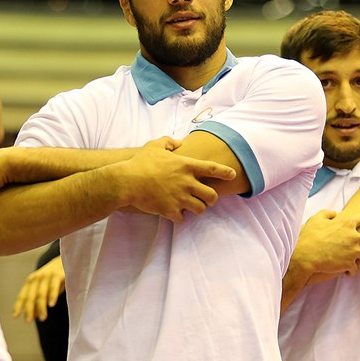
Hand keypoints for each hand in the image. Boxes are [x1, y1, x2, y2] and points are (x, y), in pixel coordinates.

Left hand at [13, 256, 64, 322]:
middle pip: (31, 296)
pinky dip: (52, 295)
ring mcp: (47, 275)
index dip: (19, 306)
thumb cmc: (55, 277)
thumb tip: (34, 317)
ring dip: (40, 306)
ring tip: (42, 318)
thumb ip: (39, 300)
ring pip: (41, 293)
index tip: (15, 316)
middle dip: (29, 309)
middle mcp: (37, 278)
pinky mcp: (58, 274)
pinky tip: (51, 304)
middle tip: (28, 321)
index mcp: (31, 281)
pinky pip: (53, 286)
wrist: (68, 258)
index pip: (23, 295)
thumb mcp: (45, 288)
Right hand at [116, 140, 236, 223]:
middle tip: (206, 199)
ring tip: (191, 207)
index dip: (225, 172)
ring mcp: (180, 198)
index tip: (232, 175)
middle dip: (211, 198)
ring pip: (200, 209)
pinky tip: (175, 213)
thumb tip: (178, 143)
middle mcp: (187, 182)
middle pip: (212, 195)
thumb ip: (169, 142)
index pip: (213, 169)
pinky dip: (180, 217)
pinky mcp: (170, 210)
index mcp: (186, 166)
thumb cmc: (140, 162)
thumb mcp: (155, 145)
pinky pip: (183, 218)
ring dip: (197, 208)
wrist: (126, 181)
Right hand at [294, 209, 359, 276]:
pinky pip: (356, 268)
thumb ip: (327, 213)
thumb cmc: (309, 236)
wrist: (305, 255)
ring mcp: (353, 251)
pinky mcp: (349, 264)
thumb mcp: (316, 219)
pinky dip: (354, 270)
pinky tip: (351, 271)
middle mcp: (353, 237)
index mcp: (346, 223)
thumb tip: (334, 213)